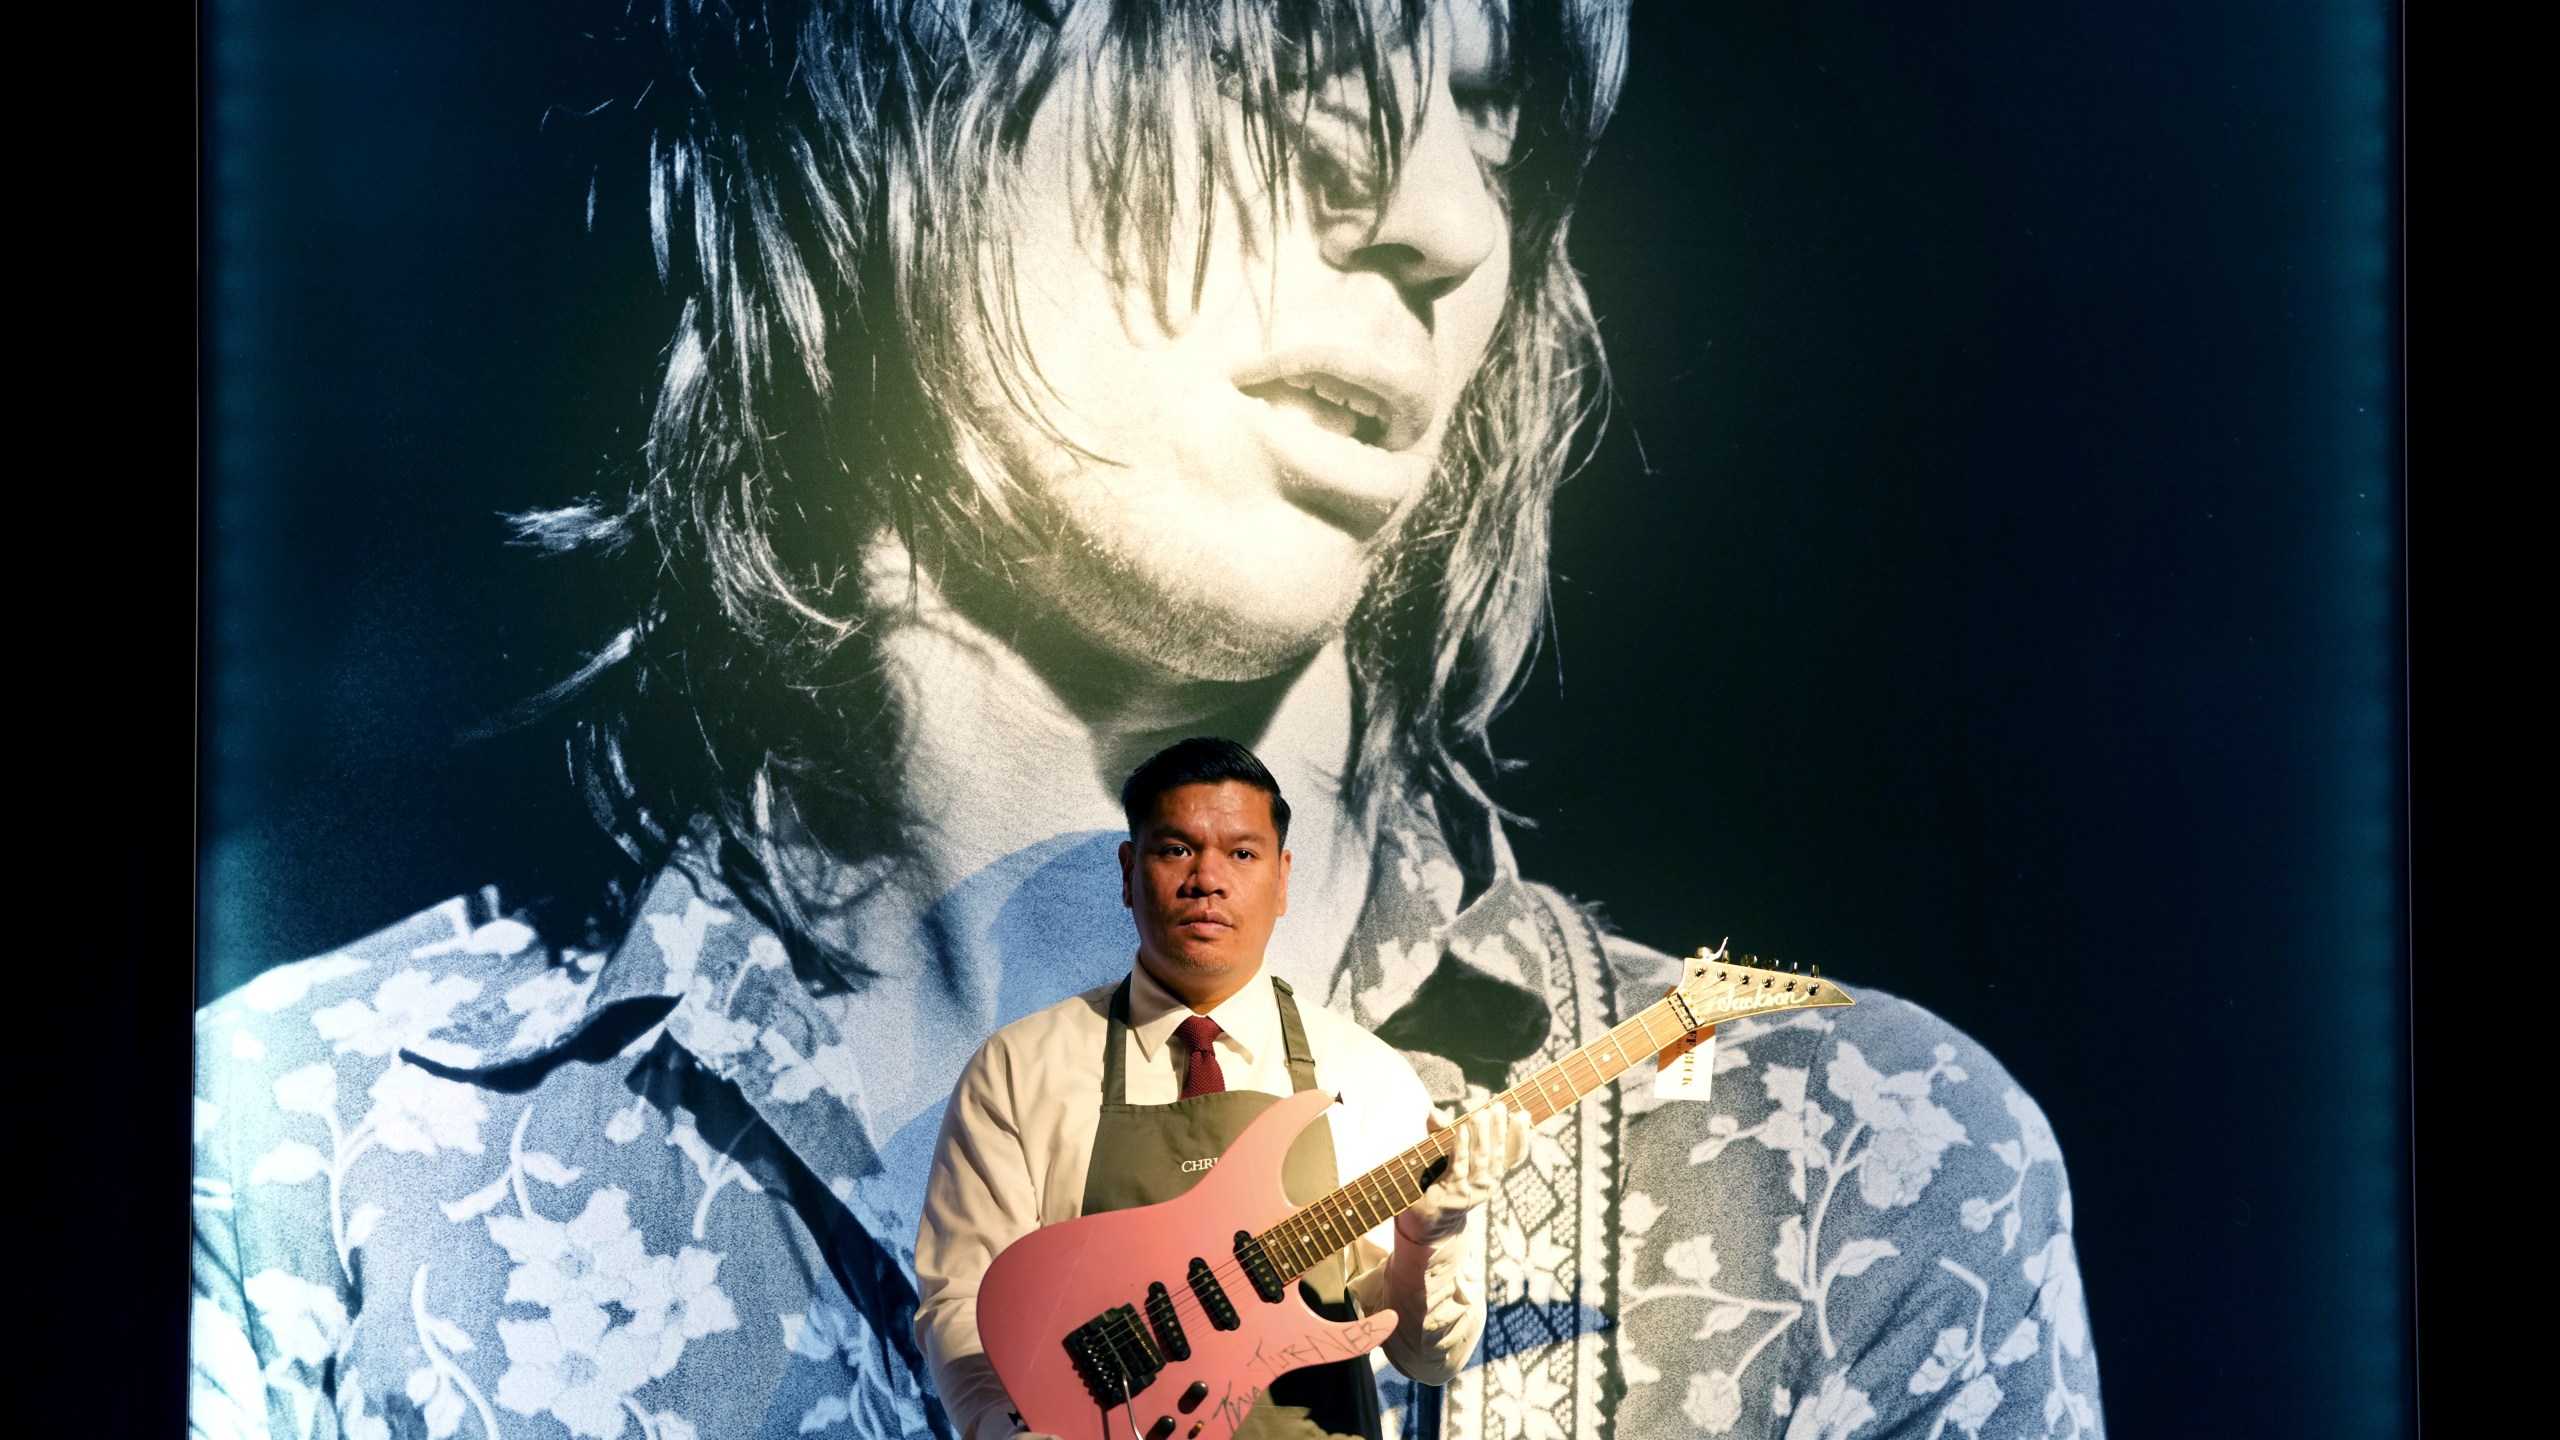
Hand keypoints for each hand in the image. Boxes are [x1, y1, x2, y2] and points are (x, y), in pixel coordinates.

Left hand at [1395, 1104, 1531, 1246]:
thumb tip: (1433, 1111)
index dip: (1521, 1135)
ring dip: (1481, 1134)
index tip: (1523, 1114)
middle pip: (1498, 1151)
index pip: (1514, 1155)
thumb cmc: (1438, 1183)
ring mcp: (1472, 1189)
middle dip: (1499, 1127)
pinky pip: (1460, 1166)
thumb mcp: (1443, 1155)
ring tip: (1482, 1113)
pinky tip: (1461, 1130)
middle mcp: (1488, 1183)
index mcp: (1493, 1174)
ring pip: (1481, 1157)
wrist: (1427, 1221)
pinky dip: (1461, 1147)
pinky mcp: (1453, 1191)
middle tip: (1500, 1106)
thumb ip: (1440, 1132)